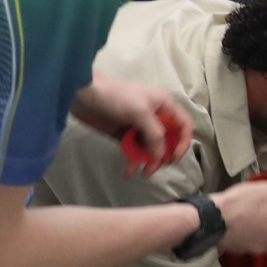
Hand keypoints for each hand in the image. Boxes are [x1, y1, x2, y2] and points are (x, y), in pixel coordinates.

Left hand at [73, 75, 193, 172]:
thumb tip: (161, 156)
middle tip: (153, 167)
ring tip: (141, 172)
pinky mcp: (125, 135)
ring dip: (148, 161)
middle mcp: (156, 116)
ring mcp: (140, 127)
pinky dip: (133, 161)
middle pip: (168, 140)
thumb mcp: (139, 112)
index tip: (173, 157)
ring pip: (152, 148)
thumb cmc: (116, 97)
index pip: (183, 125)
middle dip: (163, 155)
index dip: (183, 142)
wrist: (84, 94)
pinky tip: (128, 171)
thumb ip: (154, 134)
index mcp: (165, 105)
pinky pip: (135, 151)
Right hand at [212, 176, 266, 253]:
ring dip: (256, 233)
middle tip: (261, 215)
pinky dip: (242, 236)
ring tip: (247, 220)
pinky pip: (244, 244)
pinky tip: (235, 226)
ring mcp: (251, 250)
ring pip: (259, 242)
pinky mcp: (236, 251)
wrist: (213, 218)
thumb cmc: (242, 203)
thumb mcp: (263, 188)